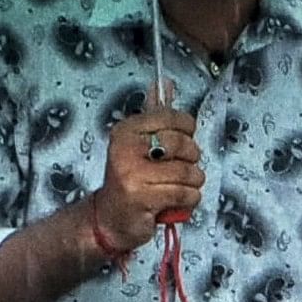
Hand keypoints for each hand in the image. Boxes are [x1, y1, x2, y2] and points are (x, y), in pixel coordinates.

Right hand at [94, 104, 201, 253]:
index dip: (187, 132)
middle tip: (179, 170)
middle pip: (183, 144)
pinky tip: (174, 202)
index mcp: (127, 130)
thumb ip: (154, 114)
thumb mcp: (139, 143)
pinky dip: (188, 200)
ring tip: (176, 189)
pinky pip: (185, 193)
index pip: (173, 118)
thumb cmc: (130, 180)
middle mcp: (126, 147)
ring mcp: (132, 172)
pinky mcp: (142, 197)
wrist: (109, 219)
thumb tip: (164, 82)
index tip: (179, 144)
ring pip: (188, 172)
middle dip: (191, 161)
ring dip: (191, 184)